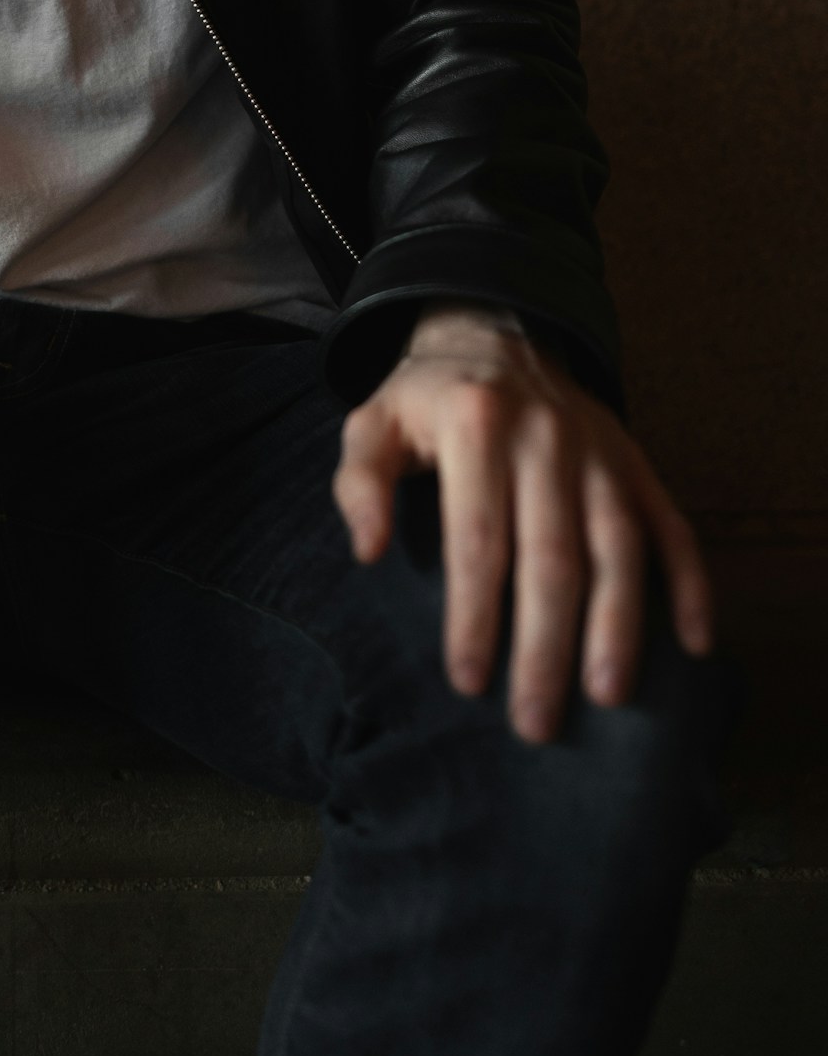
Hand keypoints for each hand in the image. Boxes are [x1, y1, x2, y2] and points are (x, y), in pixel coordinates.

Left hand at [333, 306, 712, 743]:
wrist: (496, 335)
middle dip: (545, 644)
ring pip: (618, 546)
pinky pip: (672, 524)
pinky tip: (694, 642)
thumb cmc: (426, 400)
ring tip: (608, 695)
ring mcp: (601, 450)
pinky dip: (689, 583)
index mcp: (475, 423)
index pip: (477, 536)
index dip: (475, 613)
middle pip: (551, 554)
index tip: (467, 680)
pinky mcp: (637, 462)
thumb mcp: (372, 421)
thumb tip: (368, 550)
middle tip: (535, 720)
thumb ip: (361, 481)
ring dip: (617, 625)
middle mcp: (546, 435)